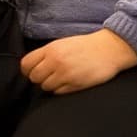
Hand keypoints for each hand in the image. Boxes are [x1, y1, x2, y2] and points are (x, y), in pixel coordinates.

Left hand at [20, 30, 136, 93]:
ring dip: (51, 85)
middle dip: (40, 78)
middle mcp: (56, 61)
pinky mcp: (75, 85)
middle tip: (50, 75)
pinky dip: (61, 89)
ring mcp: (65, 74)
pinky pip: (58, 93)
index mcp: (51, 49)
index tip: (32, 72)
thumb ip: (47, 54)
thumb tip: (32, 66)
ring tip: (62, 78)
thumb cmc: (88, 46)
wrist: (110, 49)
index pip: (26, 64)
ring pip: (45, 87)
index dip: (27, 70)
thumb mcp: (63, 43)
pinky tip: (70, 82)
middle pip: (34, 78)